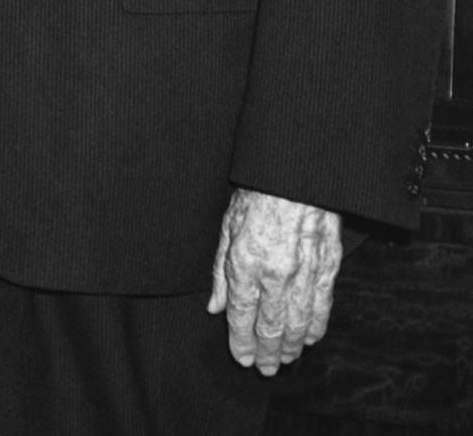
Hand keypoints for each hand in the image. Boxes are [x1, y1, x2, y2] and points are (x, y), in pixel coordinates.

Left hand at [208, 188, 341, 374]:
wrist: (295, 174)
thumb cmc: (257, 194)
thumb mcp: (227, 227)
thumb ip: (220, 272)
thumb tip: (215, 307)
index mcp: (247, 263)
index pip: (242, 316)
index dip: (241, 342)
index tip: (241, 358)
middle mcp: (277, 274)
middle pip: (273, 327)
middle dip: (268, 353)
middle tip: (266, 370)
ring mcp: (306, 272)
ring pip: (300, 323)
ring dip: (293, 347)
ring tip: (286, 359)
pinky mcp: (329, 266)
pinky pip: (323, 306)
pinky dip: (317, 327)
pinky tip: (311, 338)